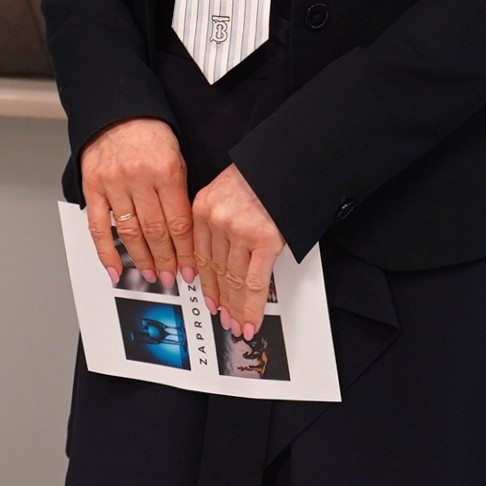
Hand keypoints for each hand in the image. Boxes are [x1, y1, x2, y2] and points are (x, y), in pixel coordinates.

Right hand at [79, 117, 189, 290]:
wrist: (119, 112)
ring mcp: (113, 184)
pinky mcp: (92, 187)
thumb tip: (187, 235)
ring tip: (151, 275)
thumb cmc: (151, 134)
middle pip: (155, 231)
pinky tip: (115, 269)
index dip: (184, 251)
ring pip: (129, 232)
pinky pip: (97, 226)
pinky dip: (105, 252)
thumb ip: (179, 194)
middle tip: (171, 278)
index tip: (189, 269)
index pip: (178, 222)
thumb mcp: (177, 158)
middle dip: (165, 260)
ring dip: (141, 259)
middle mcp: (138, 178)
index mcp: (165, 171)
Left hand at [190, 164, 285, 338]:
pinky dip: (252, 306)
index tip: (207, 299)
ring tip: (237, 324)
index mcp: (202, 208)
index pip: (200, 256)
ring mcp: (239, 231)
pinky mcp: (264, 240)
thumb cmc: (260, 175)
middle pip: (216, 271)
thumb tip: (220, 259)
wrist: (285, 160)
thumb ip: (217, 222)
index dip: (204, 283)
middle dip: (220, 300)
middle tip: (222, 318)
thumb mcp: (225, 191)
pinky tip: (250, 320)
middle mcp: (216, 220)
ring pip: (234, 281)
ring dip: (236, 308)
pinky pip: (255, 283)